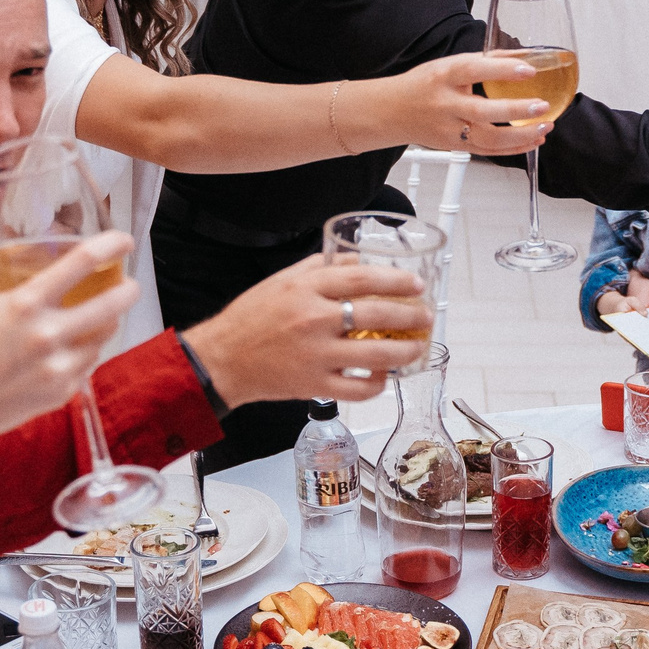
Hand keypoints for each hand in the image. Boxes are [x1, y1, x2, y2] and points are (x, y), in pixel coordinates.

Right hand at [0, 233, 136, 485]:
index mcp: (25, 303)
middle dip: (128, 289)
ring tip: (100, 315)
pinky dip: (86, 351)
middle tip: (128, 284)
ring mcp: (59, 366)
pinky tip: (73, 347)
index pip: (83, 262)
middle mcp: (48, 334)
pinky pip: (88, 364)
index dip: (112, 245)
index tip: (124, 241)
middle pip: (113, 303)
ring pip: (105, 336)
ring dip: (108, 321)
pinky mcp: (62, 391)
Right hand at [181, 254, 432, 406]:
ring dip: (405, 351)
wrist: (222, 359)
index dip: (395, 280)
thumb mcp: (282, 281)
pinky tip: (384, 376)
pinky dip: (377, 383)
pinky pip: (357, 388)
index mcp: (306, 289)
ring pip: (375, 354)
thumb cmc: (250, 318)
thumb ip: (320, 267)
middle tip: (426, 316)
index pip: (361, 278)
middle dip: (410, 315)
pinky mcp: (314, 385)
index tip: (416, 284)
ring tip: (417, 347)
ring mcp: (316, 355)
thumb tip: (357, 260)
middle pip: (376, 314)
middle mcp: (313, 320)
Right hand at [372, 53, 551, 156]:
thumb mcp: (449, 65)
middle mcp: (445, 104)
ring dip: (521, 135)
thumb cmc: (423, 85)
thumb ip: (486, 61)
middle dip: (517, 111)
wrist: (392, 112)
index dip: (502, 70)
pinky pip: (488, 152)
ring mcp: (449, 130)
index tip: (529, 69)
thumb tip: (522, 55)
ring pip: (488, 139)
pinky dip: (513, 148)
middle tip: (542, 106)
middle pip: (482, 111)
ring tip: (545, 126)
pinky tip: (532, 141)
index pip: (473, 70)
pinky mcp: (455, 147)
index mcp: (443, 76)